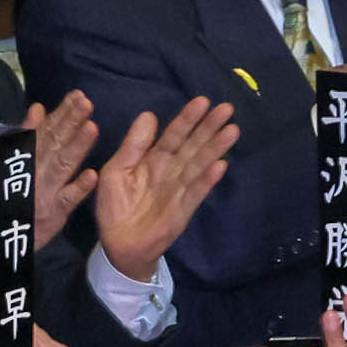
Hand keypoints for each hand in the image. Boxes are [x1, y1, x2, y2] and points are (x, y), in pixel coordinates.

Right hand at [25, 91, 98, 247]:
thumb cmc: (7, 193)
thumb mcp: (12, 160)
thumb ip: (26, 134)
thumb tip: (38, 107)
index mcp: (28, 157)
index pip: (47, 131)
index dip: (63, 113)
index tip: (78, 95)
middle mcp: (38, 170)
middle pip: (56, 144)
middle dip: (71, 122)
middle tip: (86, 103)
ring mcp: (47, 192)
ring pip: (64, 166)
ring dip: (77, 148)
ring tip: (92, 128)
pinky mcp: (55, 215)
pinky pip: (67, 201)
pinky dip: (78, 189)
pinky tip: (92, 175)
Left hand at [90, 96, 235, 281]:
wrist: (117, 244)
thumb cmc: (115, 206)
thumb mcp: (116, 170)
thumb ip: (133, 146)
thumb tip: (149, 115)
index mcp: (153, 159)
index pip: (173, 135)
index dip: (187, 119)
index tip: (202, 101)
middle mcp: (170, 171)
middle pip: (192, 145)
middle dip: (209, 127)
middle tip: (227, 108)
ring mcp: (179, 190)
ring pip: (200, 164)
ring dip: (216, 148)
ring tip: (232, 130)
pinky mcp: (183, 210)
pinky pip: (196, 192)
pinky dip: (207, 179)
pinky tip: (221, 165)